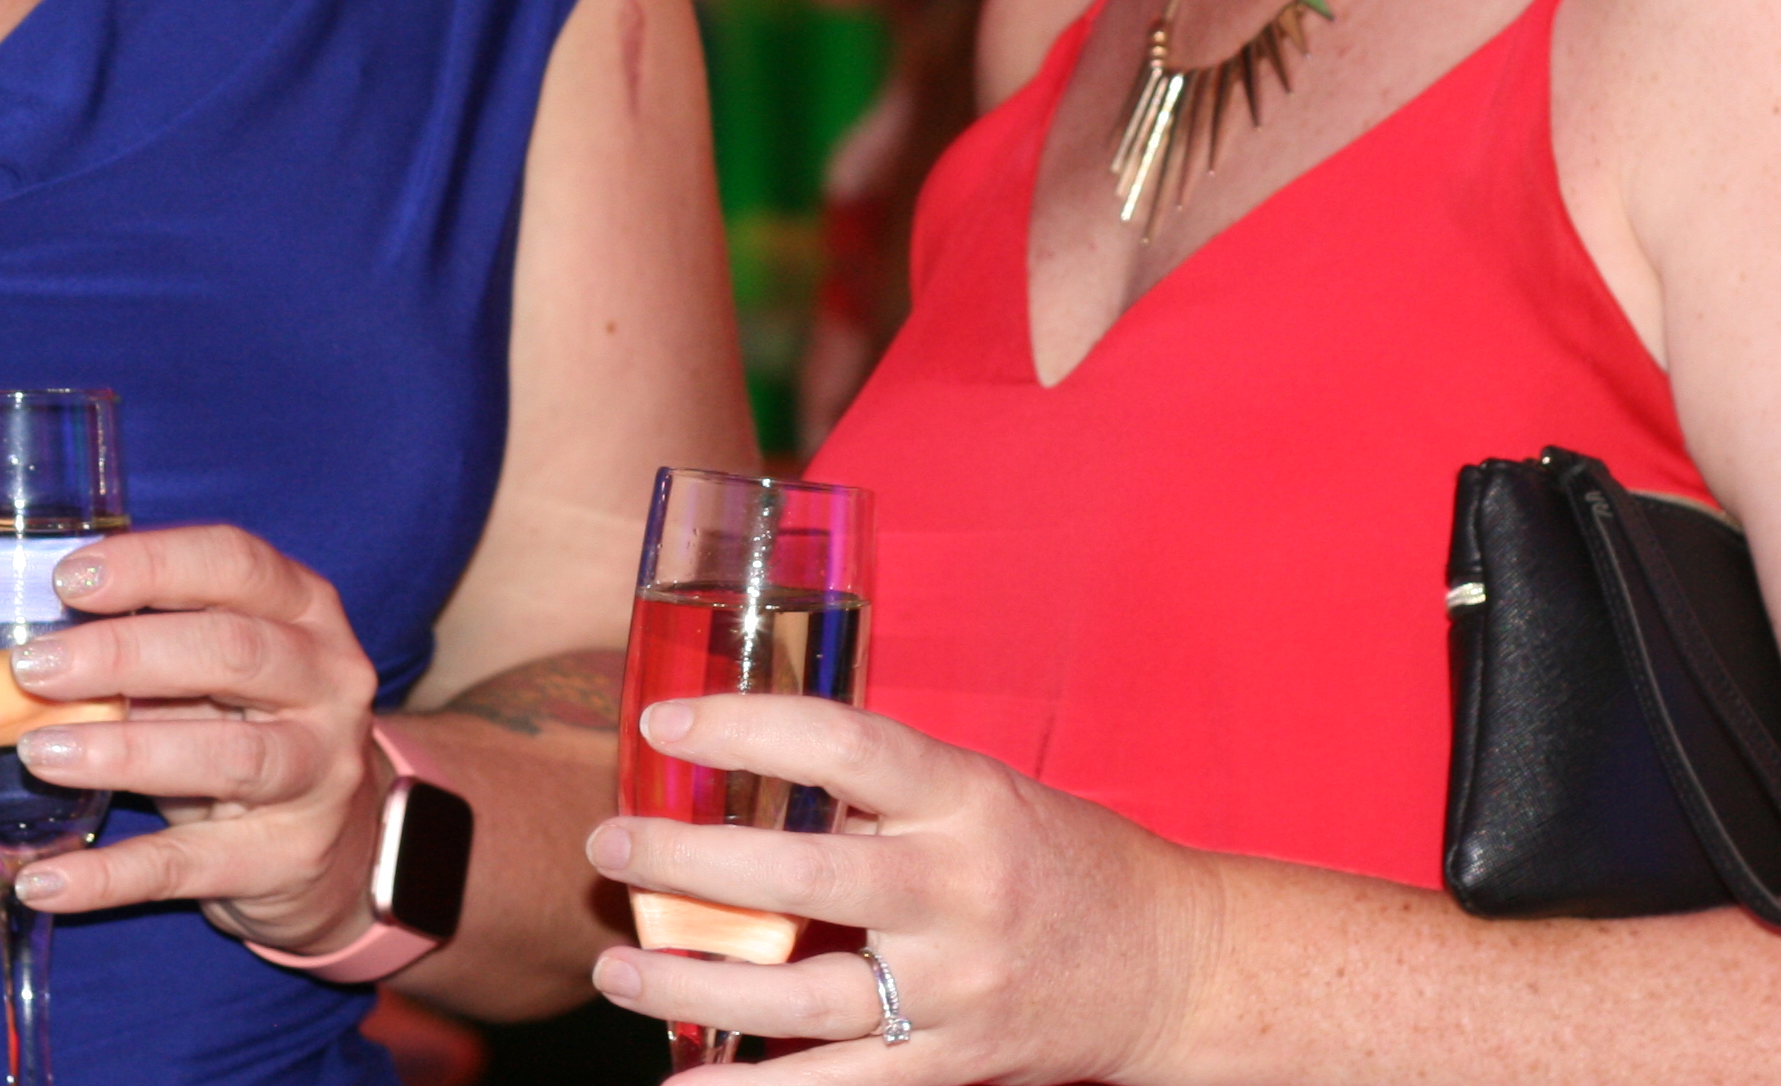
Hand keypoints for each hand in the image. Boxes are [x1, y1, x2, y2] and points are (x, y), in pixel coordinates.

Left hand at [0, 523, 391, 956]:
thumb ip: (149, 643)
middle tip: (32, 668)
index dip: (153, 564)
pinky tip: (44, 881)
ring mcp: (317, 773)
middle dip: (124, 654)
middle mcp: (327, 684)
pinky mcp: (286, 858)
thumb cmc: (250, 725)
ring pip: (226, 756)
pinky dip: (109, 877)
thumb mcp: (217, 669)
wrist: (338, 841)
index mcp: (306, 611)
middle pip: (233, 652)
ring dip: (123, 752)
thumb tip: (29, 641)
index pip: (237, 564)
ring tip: (38, 753)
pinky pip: (188, 865)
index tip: (69, 580)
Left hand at [588, 694, 1222, 1082]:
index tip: (665, 728)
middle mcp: (959, 890)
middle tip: (611, 846)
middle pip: (802, 877)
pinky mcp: (950, 1064)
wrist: (1169, 964)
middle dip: (687, 865)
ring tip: (618, 969)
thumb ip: (879, 791)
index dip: (746, 729)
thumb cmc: (1058, 860)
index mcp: (965, 799)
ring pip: (801, 996)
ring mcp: (954, 987)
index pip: (843, 745)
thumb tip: (746, 772)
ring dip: (695, 985)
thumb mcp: (980, 793)